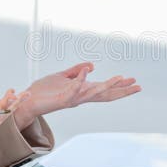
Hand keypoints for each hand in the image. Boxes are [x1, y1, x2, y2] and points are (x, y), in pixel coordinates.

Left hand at [13, 62, 140, 129]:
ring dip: (108, 85)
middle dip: (122, 90)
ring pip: (94, 92)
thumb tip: (92, 66)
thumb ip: (77, 70)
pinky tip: (87, 70)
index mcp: (83, 91)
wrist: (28, 100)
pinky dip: (80, 79)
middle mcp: (81, 97)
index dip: (119, 85)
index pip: (105, 89)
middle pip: (106, 94)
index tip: (133, 81)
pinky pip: (74, 88)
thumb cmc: (44, 90)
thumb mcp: (63, 76)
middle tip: (138, 86)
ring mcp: (73, 98)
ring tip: (121, 78)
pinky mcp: (62, 98)